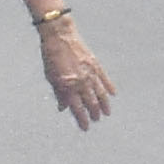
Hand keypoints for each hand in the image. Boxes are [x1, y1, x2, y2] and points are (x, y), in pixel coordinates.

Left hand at [38, 13, 117, 129]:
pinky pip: (105, 79)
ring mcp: (90, 73)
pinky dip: (109, 87)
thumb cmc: (51, 56)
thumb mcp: (51, 77)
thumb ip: (59, 93)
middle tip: (95, 120)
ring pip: (100, 93)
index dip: (82, 119)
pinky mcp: (96, 64)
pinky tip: (112, 94)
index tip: (85, 128)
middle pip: (90, 102)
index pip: (77, 108)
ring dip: (104, 104)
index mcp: (68, 86)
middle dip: (93, 113)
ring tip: (106, 113)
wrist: (60, 35)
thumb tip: (62, 107)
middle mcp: (81, 81)